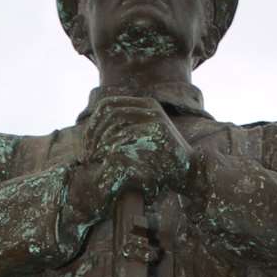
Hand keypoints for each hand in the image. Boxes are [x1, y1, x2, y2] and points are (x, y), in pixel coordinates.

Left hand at [79, 94, 192, 208]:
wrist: (190, 171)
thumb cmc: (163, 161)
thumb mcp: (145, 139)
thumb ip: (127, 129)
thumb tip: (95, 133)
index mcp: (146, 105)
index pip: (108, 105)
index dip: (92, 125)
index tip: (86, 146)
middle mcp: (150, 108)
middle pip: (108, 112)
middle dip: (92, 134)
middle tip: (86, 156)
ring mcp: (155, 119)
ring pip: (114, 124)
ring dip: (99, 143)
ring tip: (94, 160)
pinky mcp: (157, 133)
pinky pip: (124, 138)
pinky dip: (111, 151)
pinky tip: (106, 163)